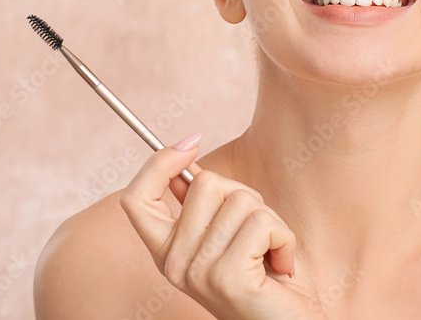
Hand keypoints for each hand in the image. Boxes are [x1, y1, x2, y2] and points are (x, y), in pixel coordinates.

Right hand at [120, 133, 327, 319]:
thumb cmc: (265, 279)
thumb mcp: (228, 236)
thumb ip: (204, 207)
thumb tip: (187, 160)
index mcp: (167, 252)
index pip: (136, 199)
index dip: (159, 163)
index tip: (191, 141)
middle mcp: (174, 265)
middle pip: (206, 183)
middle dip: (247, 196)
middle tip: (258, 234)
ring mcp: (198, 272)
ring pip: (240, 200)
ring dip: (271, 221)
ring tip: (270, 254)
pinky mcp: (227, 278)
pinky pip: (262, 222)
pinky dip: (284, 238)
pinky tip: (282, 266)